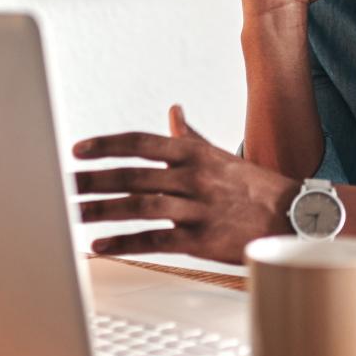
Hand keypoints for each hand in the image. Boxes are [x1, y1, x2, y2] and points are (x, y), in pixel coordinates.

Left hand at [72, 105, 299, 263]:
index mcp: (193, 154)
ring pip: (140, 206)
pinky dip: (125, 242)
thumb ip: (190, 136)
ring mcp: (196, 209)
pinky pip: (155, 240)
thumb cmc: (252, 186)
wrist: (292, 216)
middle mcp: (193, 178)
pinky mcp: (200, 240)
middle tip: (63, 184)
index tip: (78, 150)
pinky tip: (101, 244)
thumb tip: (173, 110)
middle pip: (132, 176)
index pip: (141, 143)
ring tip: (73, 213)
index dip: (107, 145)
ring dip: (102, 210)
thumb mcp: (219, 155)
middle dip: (93, 180)